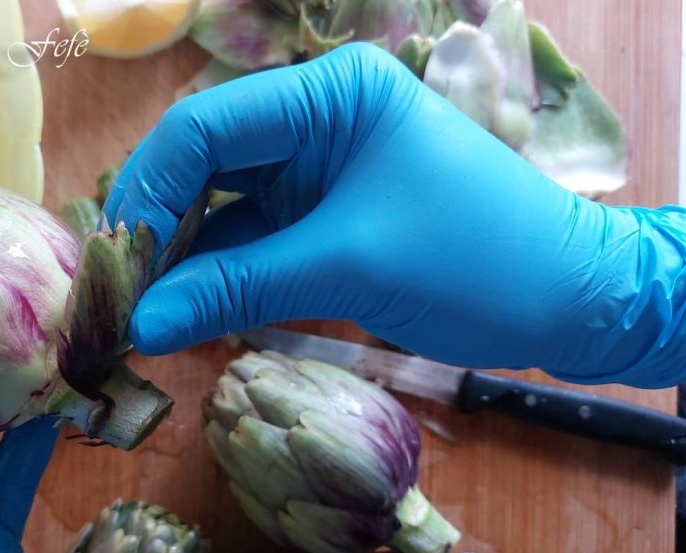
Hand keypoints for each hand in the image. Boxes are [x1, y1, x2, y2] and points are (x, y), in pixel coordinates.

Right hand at [104, 43, 685, 387]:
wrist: (570, 300)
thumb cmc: (474, 260)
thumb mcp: (348, 267)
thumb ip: (237, 289)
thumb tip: (140, 324)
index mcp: (329, 93)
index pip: (207, 125)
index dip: (151, 190)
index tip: (116, 258)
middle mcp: (312, 120)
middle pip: (205, 164)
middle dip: (160, 226)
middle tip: (117, 290)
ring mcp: (314, 170)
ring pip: (221, 207)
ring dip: (182, 258)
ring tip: (138, 310)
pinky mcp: (319, 219)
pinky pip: (250, 241)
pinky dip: (218, 278)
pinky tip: (182, 313)